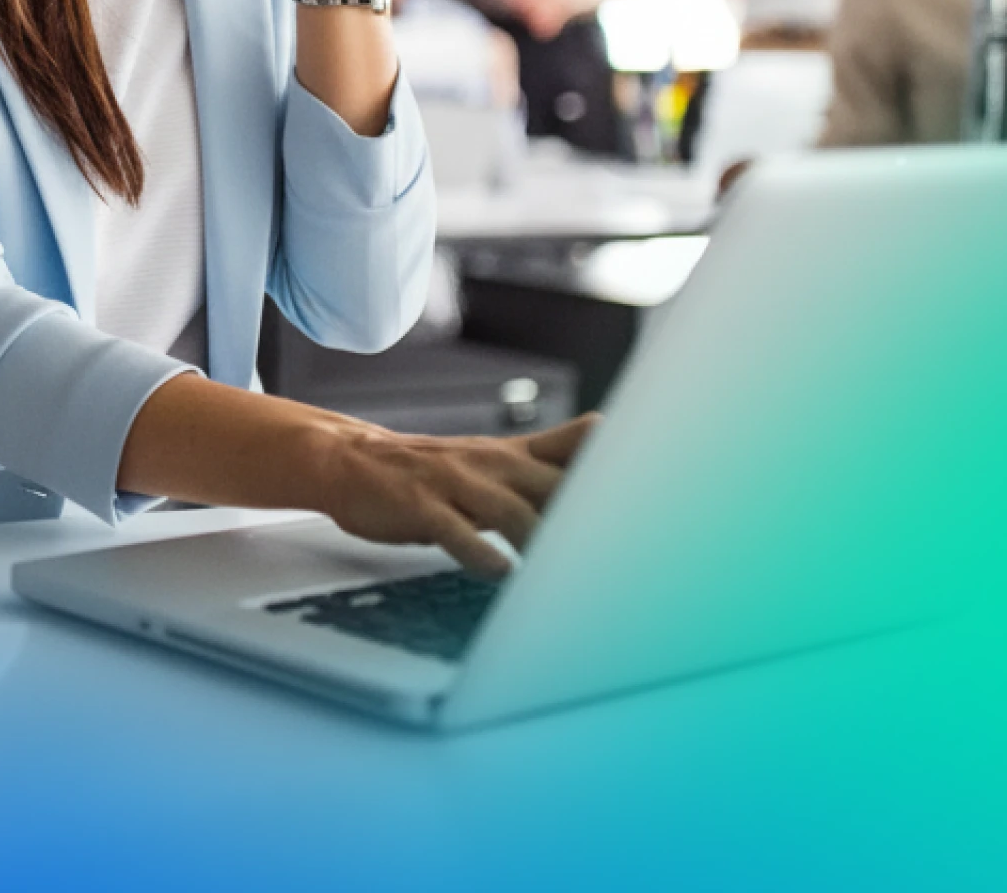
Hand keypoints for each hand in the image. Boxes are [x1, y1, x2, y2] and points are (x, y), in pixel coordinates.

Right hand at [119, 378, 598, 578]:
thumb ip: (552, 452)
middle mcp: (490, 463)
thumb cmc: (433, 470)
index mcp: (513, 456)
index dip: (615, 471)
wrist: (350, 461)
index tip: (656, 491)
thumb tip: (608, 434)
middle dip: (588, 514)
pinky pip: (453, 529)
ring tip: (569, 569)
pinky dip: (477, 551)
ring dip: (540, 536)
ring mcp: (454, 482)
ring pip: (508, 508)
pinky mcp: (419, 504)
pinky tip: (498, 572)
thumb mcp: (495, 457)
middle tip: (624, 545)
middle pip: (552, 485)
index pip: (577, 453)